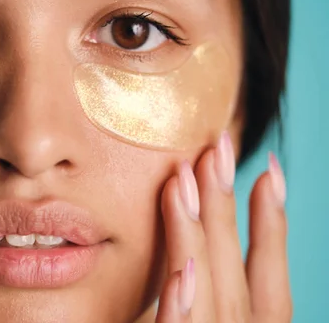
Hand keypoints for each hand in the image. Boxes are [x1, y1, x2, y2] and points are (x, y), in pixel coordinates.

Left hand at [155, 132, 290, 321]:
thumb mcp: (191, 318)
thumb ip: (191, 299)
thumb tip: (186, 257)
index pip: (266, 275)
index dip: (271, 224)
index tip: (269, 168)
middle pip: (236, 270)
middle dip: (227, 205)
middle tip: (218, 145)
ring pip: (211, 294)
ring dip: (196, 236)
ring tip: (182, 180)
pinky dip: (181, 309)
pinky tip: (179, 274)